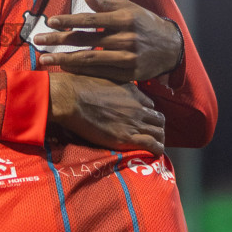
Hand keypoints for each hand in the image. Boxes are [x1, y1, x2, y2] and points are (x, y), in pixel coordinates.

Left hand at [34, 0, 182, 81]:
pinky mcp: (129, 75)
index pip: (90, 19)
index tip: (49, 21)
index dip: (68, 20)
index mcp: (124, 19)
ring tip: (44, 59)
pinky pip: (100, 73)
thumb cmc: (144, 23)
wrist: (171, 47)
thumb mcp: (128, 8)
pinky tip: (65, 69)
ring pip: (89, 59)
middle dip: (58, 40)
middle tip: (37, 41)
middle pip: (85, 40)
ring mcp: (127, 58)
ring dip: (64, 60)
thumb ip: (104, 3)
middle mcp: (125, 39)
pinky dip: (81, 72)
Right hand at [49, 73, 164, 153]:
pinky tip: (155, 153)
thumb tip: (114, 90)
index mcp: (133, 93)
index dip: (149, 114)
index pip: (150, 105)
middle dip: (157, 127)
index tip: (144, 120)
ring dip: (159, 139)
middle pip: (158, 119)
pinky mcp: (126, 138)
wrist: (72, 98)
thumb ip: (116, 87)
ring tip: (155, 145)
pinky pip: (152, 145)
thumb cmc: (81, 86)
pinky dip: (156, 149)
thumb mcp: (104, 79)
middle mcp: (138, 107)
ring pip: (159, 133)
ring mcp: (134, 122)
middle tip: (151, 134)